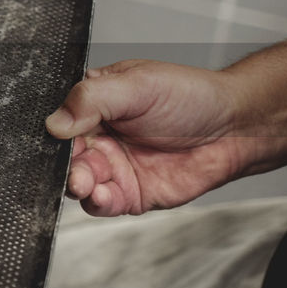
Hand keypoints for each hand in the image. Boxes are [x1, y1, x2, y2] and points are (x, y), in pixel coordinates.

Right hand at [45, 60, 248, 215]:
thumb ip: (92, 99)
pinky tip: (103, 195)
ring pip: (77, 181)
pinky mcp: (128, 192)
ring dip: (76, 184)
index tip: (54, 137)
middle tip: (74, 166)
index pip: (59, 118)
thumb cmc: (191, 97)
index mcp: (94, 104)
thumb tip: (55, 122)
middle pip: (63, 155)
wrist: (234, 128)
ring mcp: (112, 166)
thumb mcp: (138, 84)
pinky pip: (101, 203)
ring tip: (84, 183)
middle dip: (64, 164)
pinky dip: (97, 202)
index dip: (52, 131)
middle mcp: (98, 136)